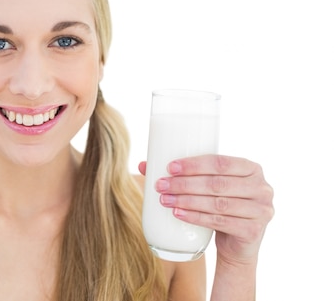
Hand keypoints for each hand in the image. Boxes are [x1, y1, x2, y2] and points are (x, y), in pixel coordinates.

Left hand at [138, 155, 273, 265]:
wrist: (237, 244)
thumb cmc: (219, 206)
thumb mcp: (207, 187)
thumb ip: (183, 173)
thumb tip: (143, 164)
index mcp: (251, 168)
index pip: (220, 162)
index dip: (194, 164)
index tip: (169, 167)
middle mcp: (262, 187)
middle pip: (217, 183)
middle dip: (185, 184)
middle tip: (161, 185)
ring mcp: (261, 210)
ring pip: (218, 203)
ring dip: (188, 200)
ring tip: (166, 200)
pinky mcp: (253, 230)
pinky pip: (221, 221)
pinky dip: (197, 217)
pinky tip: (179, 214)